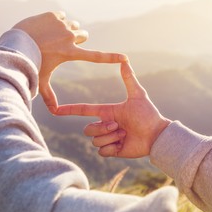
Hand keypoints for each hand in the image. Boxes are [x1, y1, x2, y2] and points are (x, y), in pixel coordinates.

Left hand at [13, 11, 126, 112]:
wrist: (16, 43)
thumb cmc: (30, 64)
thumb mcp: (41, 81)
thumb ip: (49, 96)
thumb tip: (55, 113)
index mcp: (71, 53)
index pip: (96, 57)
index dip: (111, 58)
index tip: (125, 58)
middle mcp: (70, 37)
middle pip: (83, 35)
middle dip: (77, 39)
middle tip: (61, 44)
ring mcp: (62, 24)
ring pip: (72, 24)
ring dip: (66, 29)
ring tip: (51, 37)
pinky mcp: (54, 15)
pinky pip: (61, 15)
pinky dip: (55, 21)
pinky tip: (44, 28)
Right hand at [55, 62, 171, 157]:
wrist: (156, 135)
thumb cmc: (148, 114)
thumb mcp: (138, 95)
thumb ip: (129, 78)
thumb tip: (124, 60)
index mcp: (107, 112)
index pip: (84, 110)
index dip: (69, 110)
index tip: (55, 110)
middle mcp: (105, 125)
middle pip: (88, 129)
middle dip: (102, 128)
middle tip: (119, 127)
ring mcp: (108, 139)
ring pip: (95, 140)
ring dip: (110, 137)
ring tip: (124, 134)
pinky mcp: (112, 150)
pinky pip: (101, 151)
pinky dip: (112, 148)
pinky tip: (123, 144)